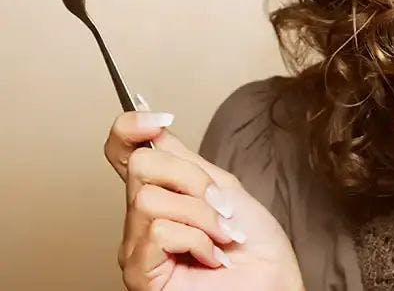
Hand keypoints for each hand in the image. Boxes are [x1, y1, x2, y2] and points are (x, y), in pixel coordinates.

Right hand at [104, 105, 303, 290]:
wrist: (272, 281)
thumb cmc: (255, 245)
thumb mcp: (223, 187)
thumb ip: (186, 161)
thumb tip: (155, 127)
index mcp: (160, 193)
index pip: (121, 151)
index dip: (129, 127)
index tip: (160, 120)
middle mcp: (140, 219)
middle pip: (141, 165)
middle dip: (194, 180)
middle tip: (222, 207)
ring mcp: (136, 246)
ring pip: (149, 199)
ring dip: (201, 215)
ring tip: (222, 235)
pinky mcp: (139, 273)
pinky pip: (159, 231)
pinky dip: (197, 240)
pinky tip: (212, 256)